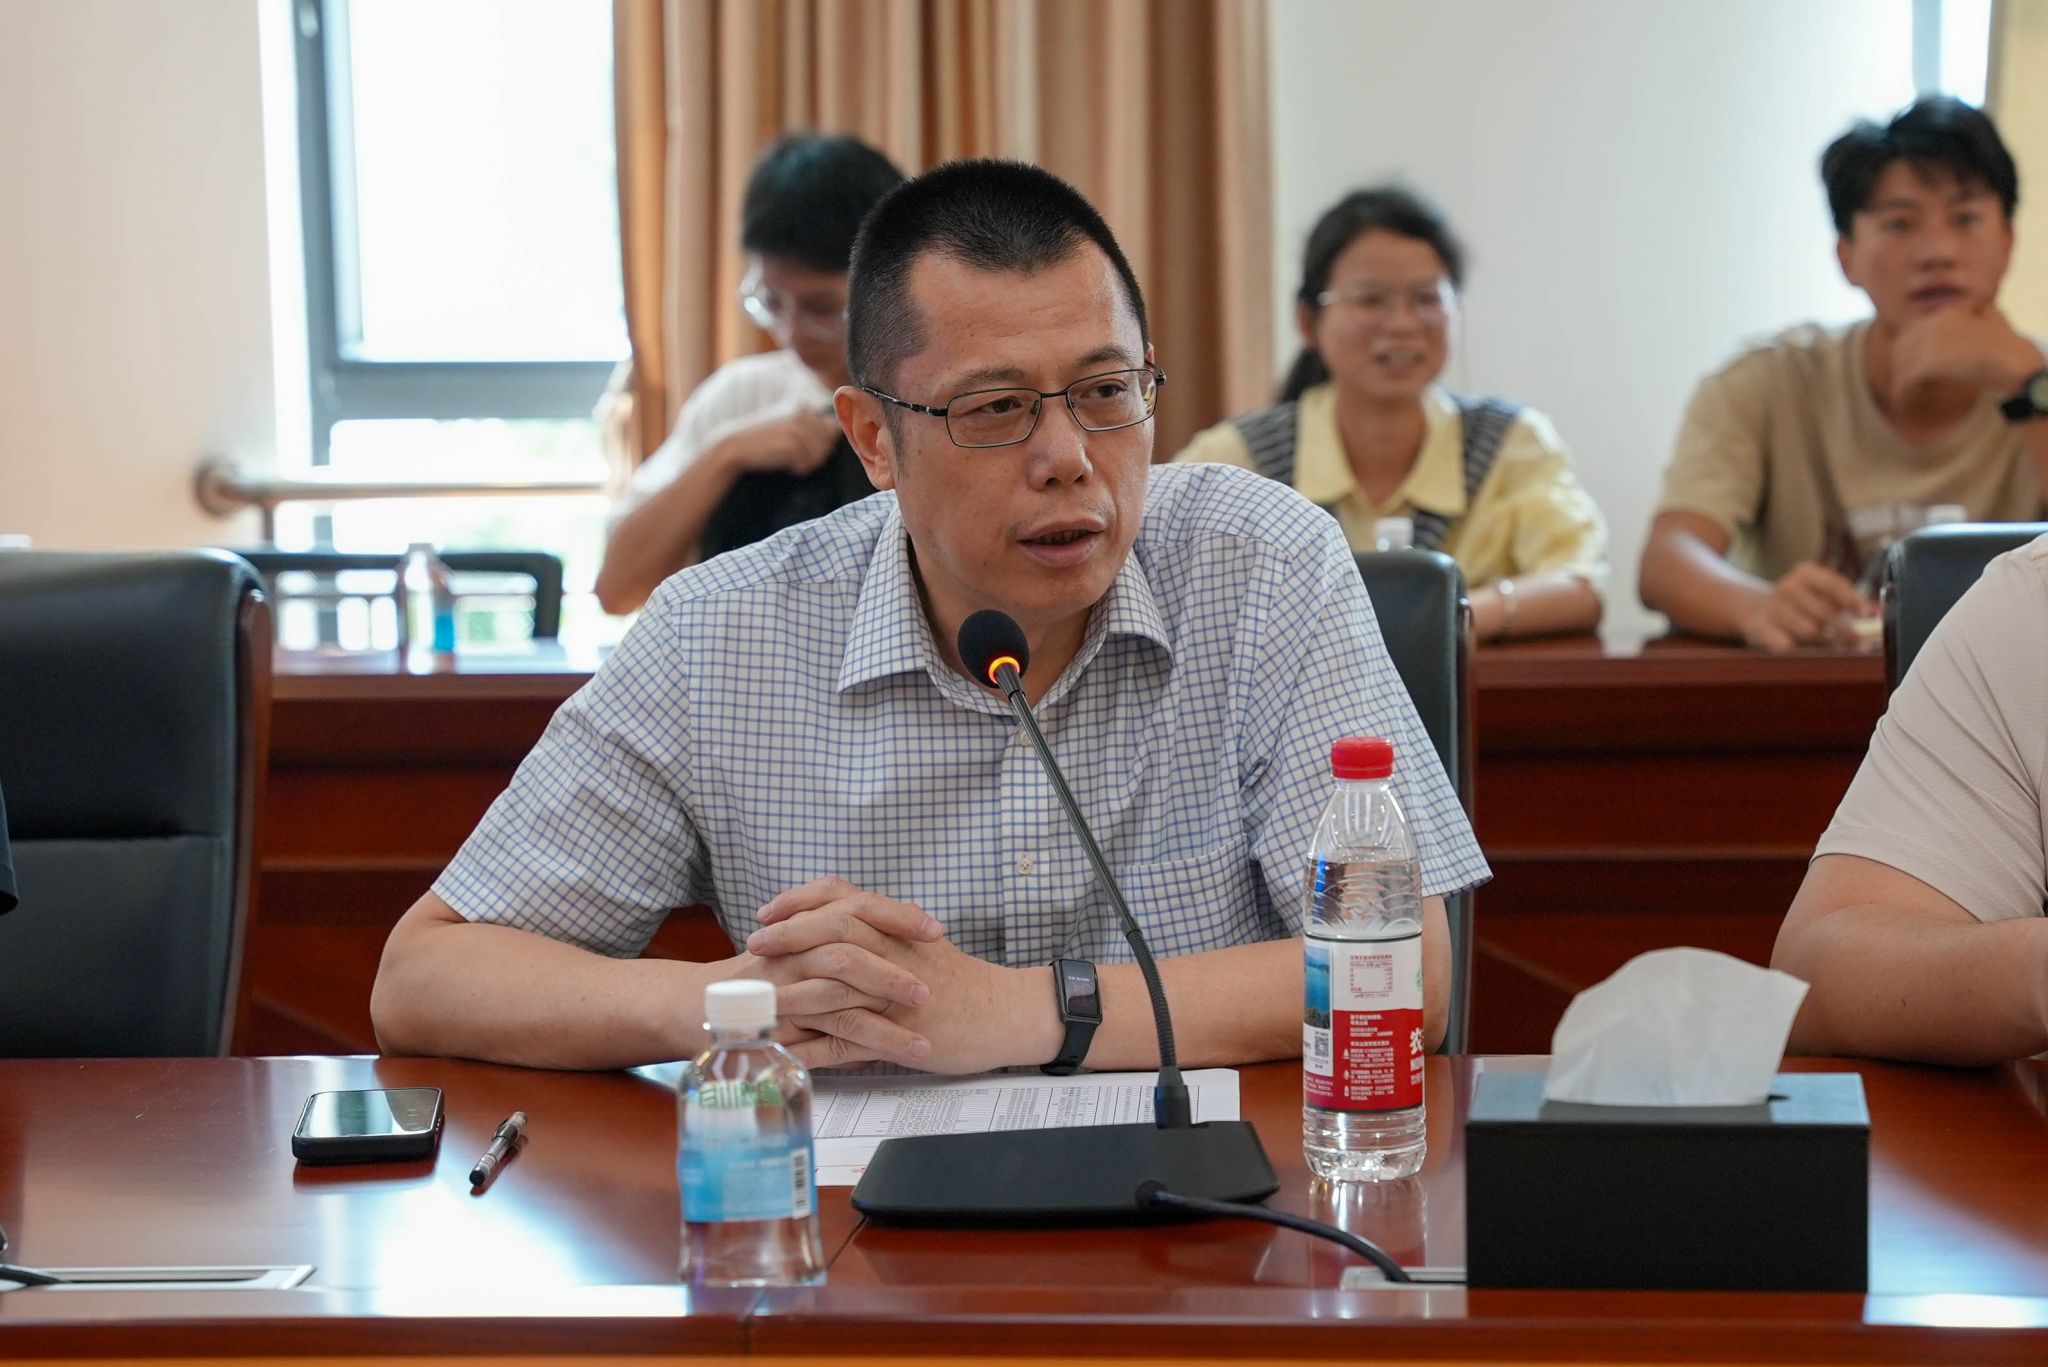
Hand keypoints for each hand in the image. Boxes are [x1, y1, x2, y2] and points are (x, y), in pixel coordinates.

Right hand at [717, 410, 842, 475]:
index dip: (823, 444)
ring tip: (789, 460)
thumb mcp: (788, 426)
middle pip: (829, 444)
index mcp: (802, 408)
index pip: (832, 429)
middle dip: (816, 456)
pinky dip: (797, 469)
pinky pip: (807, 463)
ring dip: (807, 463)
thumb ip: (814, 428)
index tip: (805, 448)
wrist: (736, 446)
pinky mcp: (790, 442)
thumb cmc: (764, 441)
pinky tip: (783, 464)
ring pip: (820, 455)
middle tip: (795, 457)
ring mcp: (796, 427)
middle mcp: (802, 414)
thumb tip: (838, 431)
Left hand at [746, 878, 1043, 1073]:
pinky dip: (815, 1048)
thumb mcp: (919, 944)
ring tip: (759, 1003)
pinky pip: (849, 1043)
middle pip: (832, 934)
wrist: (1006, 1013)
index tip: (767, 912)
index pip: (841, 899)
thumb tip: (834, 926)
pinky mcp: (900, 1035)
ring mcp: (896, 997)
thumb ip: (880, 932)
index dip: (799, 902)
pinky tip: (789, 1052)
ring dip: (791, 995)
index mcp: (897, 930)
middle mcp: (894, 955)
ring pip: (834, 989)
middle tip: (754, 946)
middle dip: (787, 938)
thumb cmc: (962, 980)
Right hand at [1740, 562, 1873, 652]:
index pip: (1834, 584)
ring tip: (1830, 646)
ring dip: (1823, 642)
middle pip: (1824, 612)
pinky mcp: (1761, 627)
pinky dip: (1800, 650)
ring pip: (1809, 631)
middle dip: (1845, 630)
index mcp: (1806, 573)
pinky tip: (1805, 650)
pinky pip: (1787, 645)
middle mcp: (1788, 586)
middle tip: (1859, 643)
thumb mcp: (1823, 594)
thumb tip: (1877, 612)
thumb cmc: (1801, 604)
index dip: (1852, 600)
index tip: (1868, 614)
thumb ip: (1850, 602)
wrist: (1756, 611)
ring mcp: (1773, 607)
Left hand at [1892, 308, 2043, 405]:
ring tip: (1905, 394)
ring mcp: (1929, 343)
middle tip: (1906, 382)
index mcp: (1946, 314)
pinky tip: (1905, 402)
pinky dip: (1902, 393)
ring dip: (1901, 381)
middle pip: (1901, 347)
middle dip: (1902, 366)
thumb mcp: (1990, 318)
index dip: (1909, 351)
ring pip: (1900, 365)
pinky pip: (1904, 380)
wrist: (2016, 363)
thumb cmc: (2007, 346)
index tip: (1911, 366)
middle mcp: (1934, 324)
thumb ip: (1970, 313)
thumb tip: (1962, 314)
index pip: (1912, 331)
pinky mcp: (1928, 364)